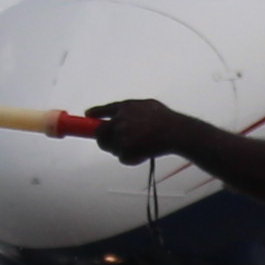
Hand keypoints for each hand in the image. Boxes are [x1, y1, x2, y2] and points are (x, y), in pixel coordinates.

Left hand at [86, 99, 201, 164]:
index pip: (103, 111)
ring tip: (138, 147)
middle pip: (100, 133)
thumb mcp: (147, 105)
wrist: (175, 131)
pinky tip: (142, 154)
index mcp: (124, 108)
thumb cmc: (165, 118)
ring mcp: (121, 135)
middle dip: (104, 140)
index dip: (94, 113)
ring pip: (111, 148)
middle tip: (114, 144)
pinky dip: (130, 159)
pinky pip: (121, 158)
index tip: (88, 115)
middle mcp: (119, 120)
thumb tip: (121, 111)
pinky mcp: (125, 149)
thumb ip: (131, 108)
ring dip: (121, 150)